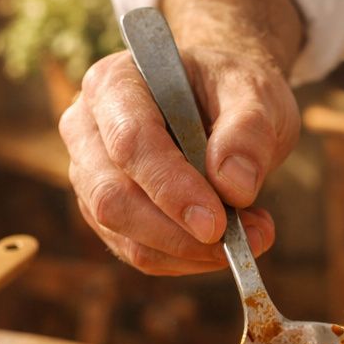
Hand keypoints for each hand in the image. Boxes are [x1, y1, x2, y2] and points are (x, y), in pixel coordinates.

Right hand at [58, 0, 304, 274]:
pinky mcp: (108, 214)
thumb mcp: (255, 93)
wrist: (221, 99)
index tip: (217, 224)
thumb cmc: (231, 88)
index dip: (172, 189)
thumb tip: (234, 187)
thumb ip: (248, 132)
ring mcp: (91, 174)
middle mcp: (87, 129)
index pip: (130, 144)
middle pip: (113, 198)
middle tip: (248, 239)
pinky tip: (227, 243)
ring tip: (252, 235)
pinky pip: (140, 252)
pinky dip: (187, 259)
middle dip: (180, 234)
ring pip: (124, 235)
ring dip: (191, 252)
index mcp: (115, 84)